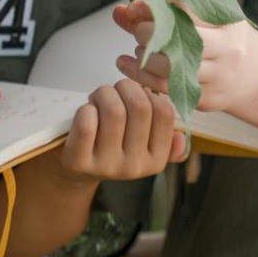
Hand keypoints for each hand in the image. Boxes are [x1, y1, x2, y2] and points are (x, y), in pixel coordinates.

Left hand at [45, 80, 185, 187]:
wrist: (77, 169)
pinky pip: (87, 122)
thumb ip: (165, 138)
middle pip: (139, 107)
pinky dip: (86, 108)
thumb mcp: (142, 144)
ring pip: (114, 110)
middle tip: (113, 91)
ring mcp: (107, 166)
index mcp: (156, 160)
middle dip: (124, 87)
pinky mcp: (79, 161)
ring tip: (98, 99)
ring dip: (103, 94)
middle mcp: (134, 167)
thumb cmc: (112, 144)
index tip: (135, 94)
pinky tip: (86, 112)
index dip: (148, 93)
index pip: (164, 113)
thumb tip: (180, 138)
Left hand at [111, 1, 257, 114]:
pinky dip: (143, 78)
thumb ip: (162, 10)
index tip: (134, 8)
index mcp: (229, 25)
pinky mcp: (208, 101)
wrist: (251, 73)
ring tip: (136, 49)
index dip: (154, 9)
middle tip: (136, 29)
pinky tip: (129, 66)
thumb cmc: (221, 36)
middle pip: (179, 44)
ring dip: (143, 59)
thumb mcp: (203, 15)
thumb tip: (121, 11)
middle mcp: (227, 53)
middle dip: (148, 34)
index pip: (186, 13)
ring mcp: (219, 80)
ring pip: (171, 72)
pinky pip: (168, 91)